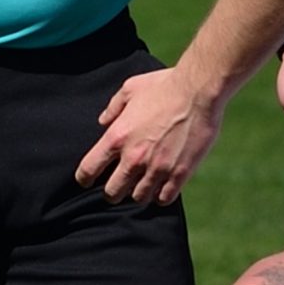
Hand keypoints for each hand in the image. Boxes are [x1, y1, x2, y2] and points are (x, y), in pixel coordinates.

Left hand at [77, 62, 224, 205]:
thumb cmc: (165, 86)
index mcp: (117, 137)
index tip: (89, 180)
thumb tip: (103, 121)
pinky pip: (164, 199)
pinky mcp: (180, 173)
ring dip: (139, 192)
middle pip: (112, 193)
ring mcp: (157, 168)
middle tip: (121, 184)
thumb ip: (113, 107)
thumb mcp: (131, 89)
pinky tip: (164, 186)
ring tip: (144, 183)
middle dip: (113, 190)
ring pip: (139, 198)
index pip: (88, 170)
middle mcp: (134, 158)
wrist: (199, 91)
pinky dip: (161, 196)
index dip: (84, 178)